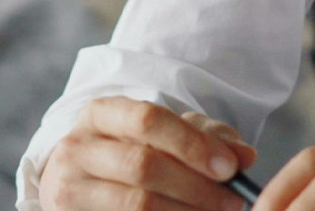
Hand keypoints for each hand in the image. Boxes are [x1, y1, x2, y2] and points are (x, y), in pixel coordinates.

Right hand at [40, 96, 259, 210]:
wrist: (79, 184)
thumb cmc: (131, 153)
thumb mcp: (165, 135)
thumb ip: (207, 137)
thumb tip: (245, 155)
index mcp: (102, 113)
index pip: (147, 120)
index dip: (191, 144)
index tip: (230, 168)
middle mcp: (77, 148)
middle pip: (143, 165)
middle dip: (196, 186)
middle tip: (232, 201)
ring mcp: (69, 188)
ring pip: (136, 203)